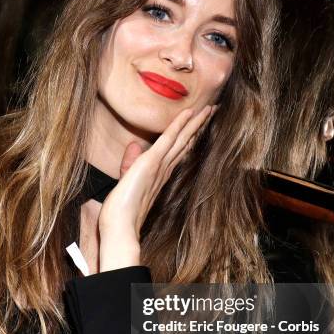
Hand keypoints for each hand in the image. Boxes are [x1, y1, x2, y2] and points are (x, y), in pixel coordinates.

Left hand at [99, 104, 216, 241]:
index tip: (199, 124)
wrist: (121, 225)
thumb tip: (134, 145)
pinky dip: (179, 125)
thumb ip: (130, 162)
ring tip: (210, 109)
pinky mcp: (152, 162)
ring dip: (196, 122)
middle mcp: (165, 169)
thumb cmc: (121, 209)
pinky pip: (169, 139)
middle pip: (185, 143)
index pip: (177, 151)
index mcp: (160, 175)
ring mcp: (160, 165)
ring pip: (182, 139)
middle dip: (198, 127)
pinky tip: (189, 113)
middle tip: (213, 112)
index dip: (189, 137)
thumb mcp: (125, 180)